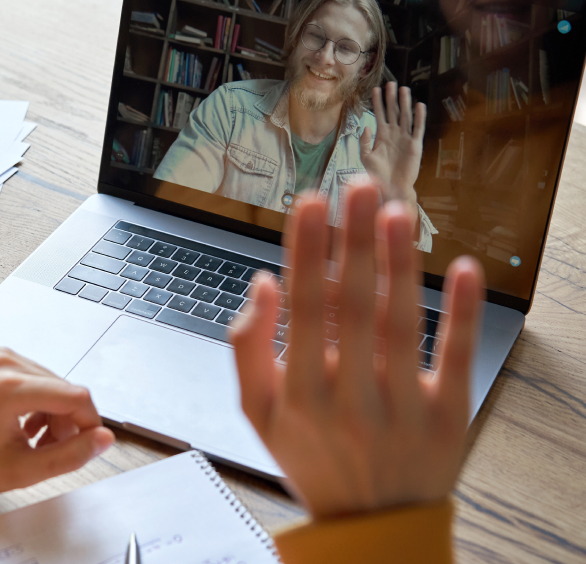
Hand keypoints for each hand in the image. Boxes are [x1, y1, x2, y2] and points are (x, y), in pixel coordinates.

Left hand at [0, 348, 114, 492]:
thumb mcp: (25, 469)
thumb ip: (71, 455)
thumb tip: (104, 440)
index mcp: (9, 389)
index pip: (75, 396)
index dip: (90, 422)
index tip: (89, 443)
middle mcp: (7, 364)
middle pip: (66, 390)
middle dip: (68, 422)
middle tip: (50, 448)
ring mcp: (4, 358)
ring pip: (56, 385)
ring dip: (56, 413)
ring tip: (37, 439)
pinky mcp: (4, 358)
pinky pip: (41, 379)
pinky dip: (44, 402)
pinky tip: (30, 424)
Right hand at [231, 183, 483, 517]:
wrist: (371, 523)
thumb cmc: (311, 455)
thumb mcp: (258, 413)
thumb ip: (247, 349)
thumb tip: (261, 283)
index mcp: (299, 395)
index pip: (303, 310)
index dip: (306, 252)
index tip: (309, 204)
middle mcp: (349, 400)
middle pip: (353, 307)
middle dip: (354, 242)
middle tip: (357, 187)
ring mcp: (402, 409)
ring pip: (401, 325)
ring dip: (399, 264)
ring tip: (395, 213)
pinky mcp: (448, 416)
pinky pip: (457, 358)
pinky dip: (462, 312)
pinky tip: (463, 268)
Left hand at [361, 81, 425, 207]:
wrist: (391, 187)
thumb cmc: (377, 174)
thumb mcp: (366, 157)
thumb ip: (365, 142)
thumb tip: (366, 127)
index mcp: (382, 136)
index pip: (379, 114)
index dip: (377, 102)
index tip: (375, 89)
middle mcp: (394, 134)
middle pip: (393, 112)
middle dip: (391, 98)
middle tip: (391, 83)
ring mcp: (405, 139)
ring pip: (405, 117)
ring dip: (405, 103)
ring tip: (404, 89)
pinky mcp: (415, 145)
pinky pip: (417, 129)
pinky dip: (419, 117)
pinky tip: (419, 106)